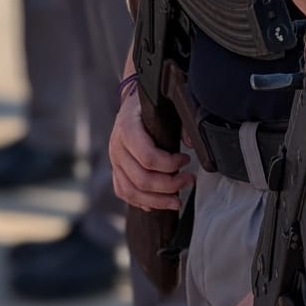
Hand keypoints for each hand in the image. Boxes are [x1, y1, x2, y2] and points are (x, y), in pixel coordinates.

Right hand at [109, 87, 190, 211]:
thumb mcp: (165, 104)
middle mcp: (117, 146)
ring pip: (132, 192)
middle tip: (189, 180)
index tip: (186, 160)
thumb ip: (180, 122)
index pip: (147, 157)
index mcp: (127, 128)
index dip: (170, 164)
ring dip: (157, 200)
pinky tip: (156, 204)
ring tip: (177, 200)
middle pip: (141, 179)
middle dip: (169, 185)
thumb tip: (191, 142)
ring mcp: (114, 161)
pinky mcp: (116, 170)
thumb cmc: (151, 104)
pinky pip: (124, 192)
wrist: (132, 101)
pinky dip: (140, 202)